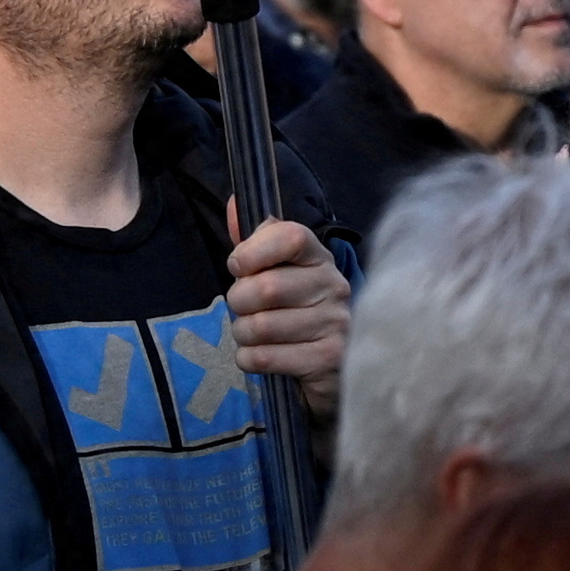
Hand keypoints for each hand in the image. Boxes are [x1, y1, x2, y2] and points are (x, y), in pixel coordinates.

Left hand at [219, 217, 350, 417]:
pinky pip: (264, 357)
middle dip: (238, 302)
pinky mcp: (328, 359)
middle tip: (245, 310)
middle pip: (265, 287)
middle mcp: (334, 285)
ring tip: (255, 336)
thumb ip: (255, 242)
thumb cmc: (294, 313)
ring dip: (242, 335)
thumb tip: (234, 202)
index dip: (253, 251)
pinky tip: (261, 356)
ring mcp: (335, 323)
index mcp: (319, 257)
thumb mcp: (276, 273)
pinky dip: (248, 359)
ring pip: (259, 327)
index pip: (290, 236)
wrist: (329, 368)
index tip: (238, 266)